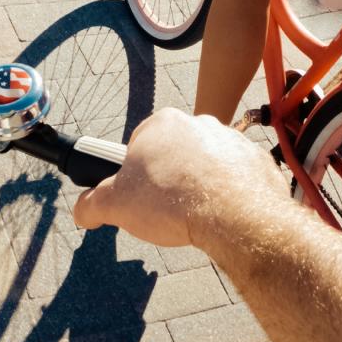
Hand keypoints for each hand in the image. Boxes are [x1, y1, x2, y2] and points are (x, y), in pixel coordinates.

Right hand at [72, 109, 280, 249]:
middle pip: (176, 153)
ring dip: (203, 184)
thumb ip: (91, 204)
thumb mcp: (116, 205)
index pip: (141, 144)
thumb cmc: (173, 203)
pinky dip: (232, 194)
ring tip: (199, 216)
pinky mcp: (258, 162)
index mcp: (162, 123)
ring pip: (209, 164)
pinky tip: (225, 216)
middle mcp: (199, 123)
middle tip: (169, 210)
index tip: (141, 196)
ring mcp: (233, 141)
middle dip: (171, 178)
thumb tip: (82, 211)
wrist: (237, 218)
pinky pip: (239, 177)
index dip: (137, 173)